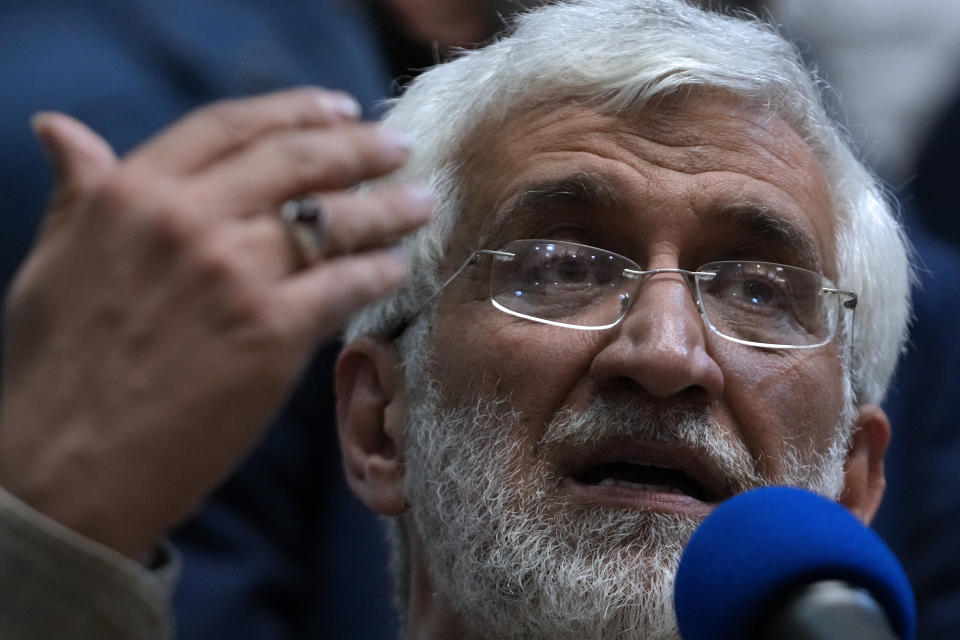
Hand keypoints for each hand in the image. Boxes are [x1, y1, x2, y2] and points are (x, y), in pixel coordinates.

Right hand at [0, 88, 430, 558]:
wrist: (68, 468)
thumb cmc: (55, 371)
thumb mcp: (53, 262)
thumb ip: (81, 194)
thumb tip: (61, 131)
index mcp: (132, 193)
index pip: (230, 126)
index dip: (294, 110)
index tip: (338, 107)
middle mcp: (188, 220)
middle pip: (299, 162)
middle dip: (361, 147)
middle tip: (400, 147)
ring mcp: (236, 275)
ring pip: (334, 221)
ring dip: (390, 207)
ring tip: (422, 202)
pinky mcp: (273, 333)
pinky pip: (346, 285)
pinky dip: (381, 272)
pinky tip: (399, 268)